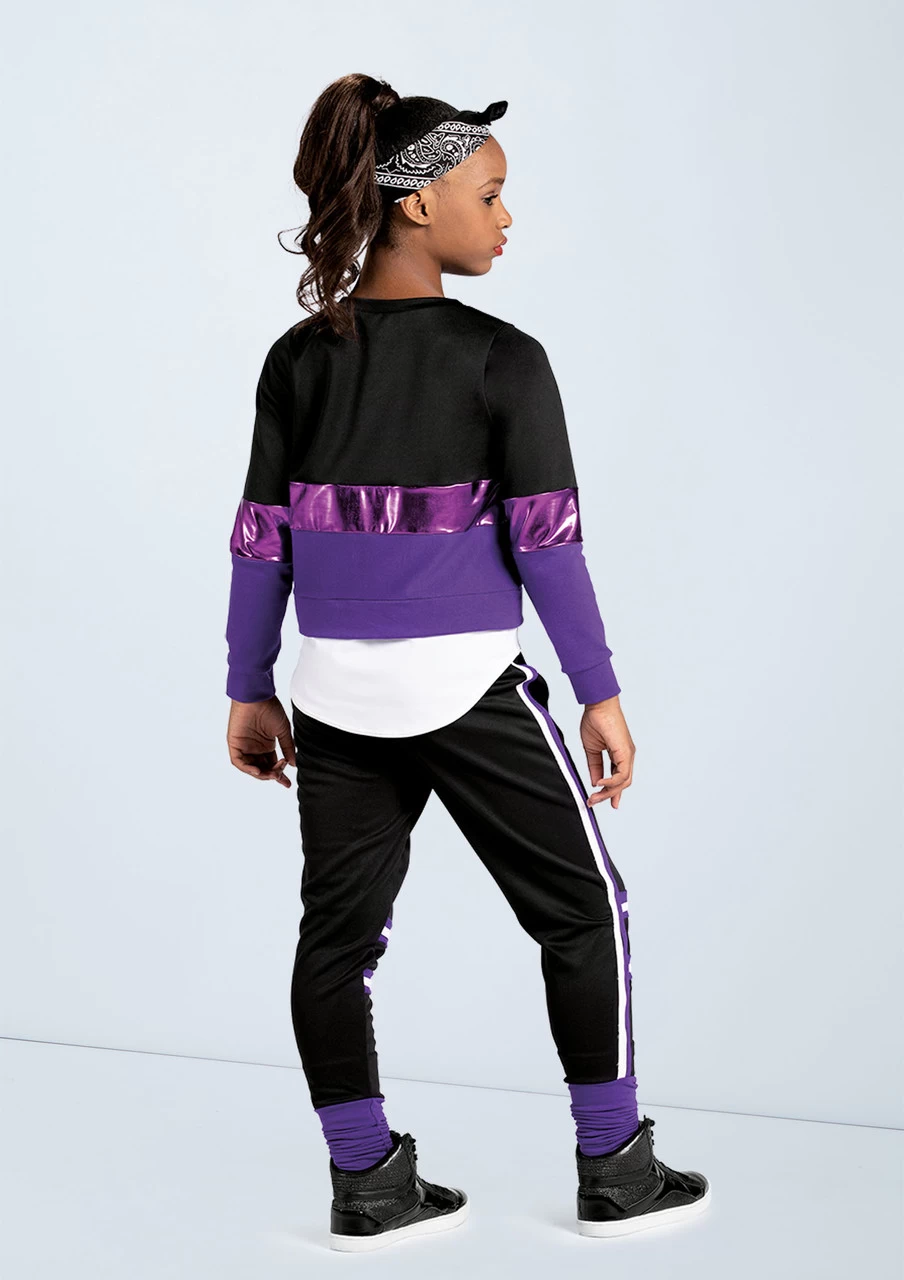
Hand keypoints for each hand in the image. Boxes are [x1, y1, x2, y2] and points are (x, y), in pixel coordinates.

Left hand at [227, 695, 295, 787]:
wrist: (257, 696)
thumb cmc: (270, 709)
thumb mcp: (283, 731)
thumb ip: (287, 748)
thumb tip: (293, 764)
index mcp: (266, 745)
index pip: (272, 765)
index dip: (279, 775)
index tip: (287, 784)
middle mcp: (255, 748)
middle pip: (263, 768)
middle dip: (272, 776)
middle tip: (280, 776)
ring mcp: (244, 746)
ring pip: (251, 768)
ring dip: (262, 774)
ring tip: (272, 774)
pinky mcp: (234, 744)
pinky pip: (239, 762)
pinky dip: (247, 768)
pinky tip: (258, 770)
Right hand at [580, 695, 634, 809]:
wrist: (598, 705)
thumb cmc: (595, 721)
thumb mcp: (592, 749)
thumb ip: (595, 766)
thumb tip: (595, 782)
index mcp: (620, 754)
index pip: (619, 777)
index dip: (612, 792)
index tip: (603, 801)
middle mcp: (627, 756)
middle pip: (622, 783)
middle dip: (608, 795)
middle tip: (593, 802)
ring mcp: (628, 754)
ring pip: (623, 781)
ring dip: (608, 792)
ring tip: (594, 796)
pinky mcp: (625, 752)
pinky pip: (622, 774)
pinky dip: (611, 782)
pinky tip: (599, 784)